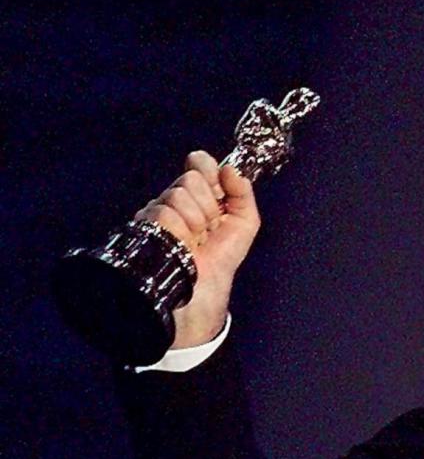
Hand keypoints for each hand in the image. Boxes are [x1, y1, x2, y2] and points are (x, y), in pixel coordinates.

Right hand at [133, 150, 260, 346]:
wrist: (202, 296)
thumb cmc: (220, 263)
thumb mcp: (244, 227)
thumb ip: (243, 195)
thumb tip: (231, 168)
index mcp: (200, 196)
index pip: (199, 163)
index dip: (208, 169)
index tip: (217, 187)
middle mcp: (177, 200)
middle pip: (191, 178)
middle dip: (208, 205)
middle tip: (208, 231)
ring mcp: (159, 212)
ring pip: (177, 195)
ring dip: (195, 222)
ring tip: (195, 243)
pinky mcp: (145, 226)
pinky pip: (164, 213)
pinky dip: (179, 232)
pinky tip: (182, 247)